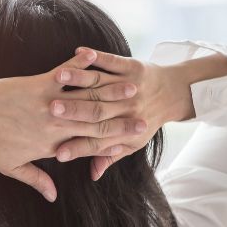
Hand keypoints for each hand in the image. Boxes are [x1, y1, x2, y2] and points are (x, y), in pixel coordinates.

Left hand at [0, 48, 143, 201]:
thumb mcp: (11, 167)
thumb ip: (36, 180)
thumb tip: (53, 196)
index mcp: (52, 146)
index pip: (88, 146)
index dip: (113, 144)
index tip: (133, 142)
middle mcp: (55, 126)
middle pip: (96, 123)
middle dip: (122, 120)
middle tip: (145, 116)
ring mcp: (50, 103)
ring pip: (87, 98)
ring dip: (112, 91)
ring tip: (133, 87)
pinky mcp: (40, 83)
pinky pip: (66, 74)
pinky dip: (81, 65)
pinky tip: (96, 57)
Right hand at [51, 47, 195, 179]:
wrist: (176, 93)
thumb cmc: (147, 120)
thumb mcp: (132, 143)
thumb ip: (109, 156)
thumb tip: (93, 175)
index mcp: (124, 130)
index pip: (97, 141)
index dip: (78, 148)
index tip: (57, 154)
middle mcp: (127, 109)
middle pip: (97, 111)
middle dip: (74, 111)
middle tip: (50, 111)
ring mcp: (130, 86)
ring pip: (101, 84)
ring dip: (79, 79)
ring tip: (59, 78)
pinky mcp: (133, 67)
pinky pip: (112, 61)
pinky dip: (97, 56)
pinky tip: (79, 52)